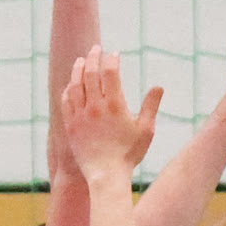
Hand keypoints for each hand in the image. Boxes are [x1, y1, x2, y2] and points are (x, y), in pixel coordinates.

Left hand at [61, 47, 161, 178]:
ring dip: (79, 69)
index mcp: (115, 105)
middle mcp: (95, 107)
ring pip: (76, 83)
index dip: (112, 59)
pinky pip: (66, 100)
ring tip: (82, 61)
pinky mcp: (70, 125)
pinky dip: (69, 88)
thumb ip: (151, 106)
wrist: (106, 176)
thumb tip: (158, 86)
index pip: (110, 71)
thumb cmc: (129, 155)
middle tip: (96, 48)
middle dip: (94, 56)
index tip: (115, 54)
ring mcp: (80, 115)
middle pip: (91, 72)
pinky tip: (72, 84)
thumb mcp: (145, 131)